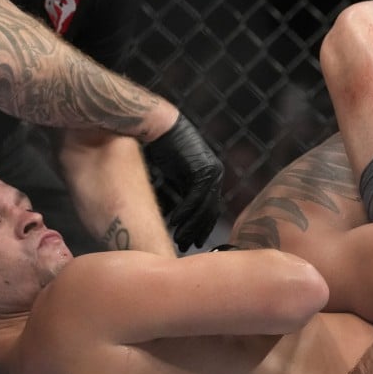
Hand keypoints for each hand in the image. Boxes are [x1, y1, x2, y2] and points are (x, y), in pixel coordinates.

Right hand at [144, 114, 224, 251]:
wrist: (158, 126)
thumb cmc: (160, 148)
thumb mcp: (172, 176)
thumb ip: (176, 193)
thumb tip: (171, 217)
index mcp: (209, 177)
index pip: (209, 208)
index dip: (202, 227)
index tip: (194, 242)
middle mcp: (214, 175)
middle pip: (209, 211)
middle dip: (198, 231)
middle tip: (187, 247)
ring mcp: (210, 173)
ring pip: (204, 208)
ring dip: (191, 226)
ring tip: (180, 240)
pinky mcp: (201, 170)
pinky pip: (195, 197)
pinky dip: (185, 211)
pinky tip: (174, 223)